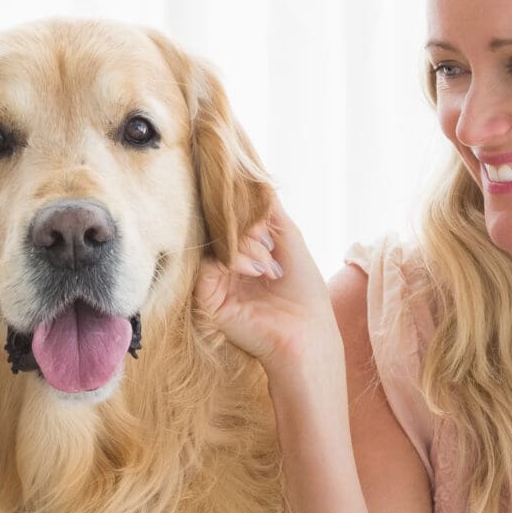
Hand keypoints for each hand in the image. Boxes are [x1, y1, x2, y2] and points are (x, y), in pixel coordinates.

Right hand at [193, 203, 340, 383]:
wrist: (305, 335)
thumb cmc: (304, 293)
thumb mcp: (290, 240)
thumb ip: (270, 211)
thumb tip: (257, 178)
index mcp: (245, 252)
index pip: (233, 218)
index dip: (244, 209)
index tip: (260, 211)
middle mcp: (227, 264)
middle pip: (221, 226)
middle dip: (246, 226)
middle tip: (268, 241)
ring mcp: (216, 280)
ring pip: (214, 241)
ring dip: (244, 245)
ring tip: (267, 265)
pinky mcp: (207, 296)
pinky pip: (206, 264)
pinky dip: (232, 259)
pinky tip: (254, 270)